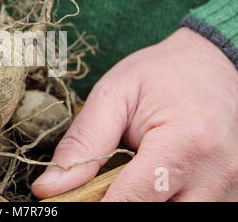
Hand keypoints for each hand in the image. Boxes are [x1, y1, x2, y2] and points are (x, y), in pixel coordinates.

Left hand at [33, 27, 237, 200]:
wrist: (212, 65)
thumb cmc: (161, 74)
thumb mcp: (114, 94)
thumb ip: (83, 141)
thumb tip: (51, 187)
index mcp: (185, 142)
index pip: (132, 199)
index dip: (94, 206)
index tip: (68, 201)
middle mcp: (214, 174)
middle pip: (156, 217)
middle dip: (118, 207)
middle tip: (95, 189)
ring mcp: (229, 188)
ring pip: (176, 219)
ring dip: (142, 205)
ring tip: (124, 180)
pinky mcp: (230, 194)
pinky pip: (190, 213)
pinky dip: (162, 203)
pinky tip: (148, 185)